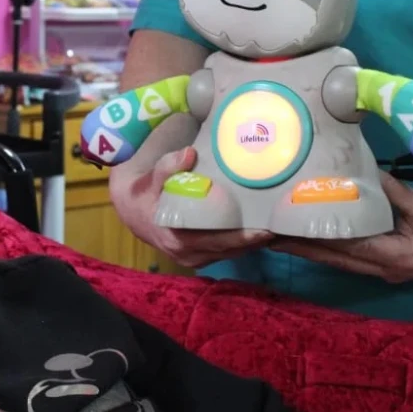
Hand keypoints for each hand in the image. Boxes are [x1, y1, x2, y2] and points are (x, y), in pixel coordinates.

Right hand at [109, 144, 273, 267]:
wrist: (130, 212)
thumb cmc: (143, 194)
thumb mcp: (151, 179)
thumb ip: (168, 167)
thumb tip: (188, 153)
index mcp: (178, 238)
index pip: (217, 241)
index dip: (242, 237)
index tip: (266, 230)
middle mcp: (188, 254)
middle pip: (229, 250)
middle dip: (256, 241)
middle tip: (282, 229)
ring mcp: (193, 258)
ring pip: (229, 253)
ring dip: (252, 244)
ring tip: (278, 230)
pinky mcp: (197, 257)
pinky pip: (224, 252)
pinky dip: (241, 244)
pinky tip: (258, 232)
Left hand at [272, 172, 412, 282]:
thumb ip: (395, 192)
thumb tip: (367, 174)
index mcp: (397, 256)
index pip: (349, 246)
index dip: (318, 237)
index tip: (290, 228)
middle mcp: (385, 269)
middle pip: (335, 259)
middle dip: (302, 249)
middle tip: (269, 237)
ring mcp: (384, 271)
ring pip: (338, 262)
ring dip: (310, 251)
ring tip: (279, 240)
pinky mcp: (384, 267)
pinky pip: (349, 260)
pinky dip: (327, 251)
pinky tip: (308, 243)